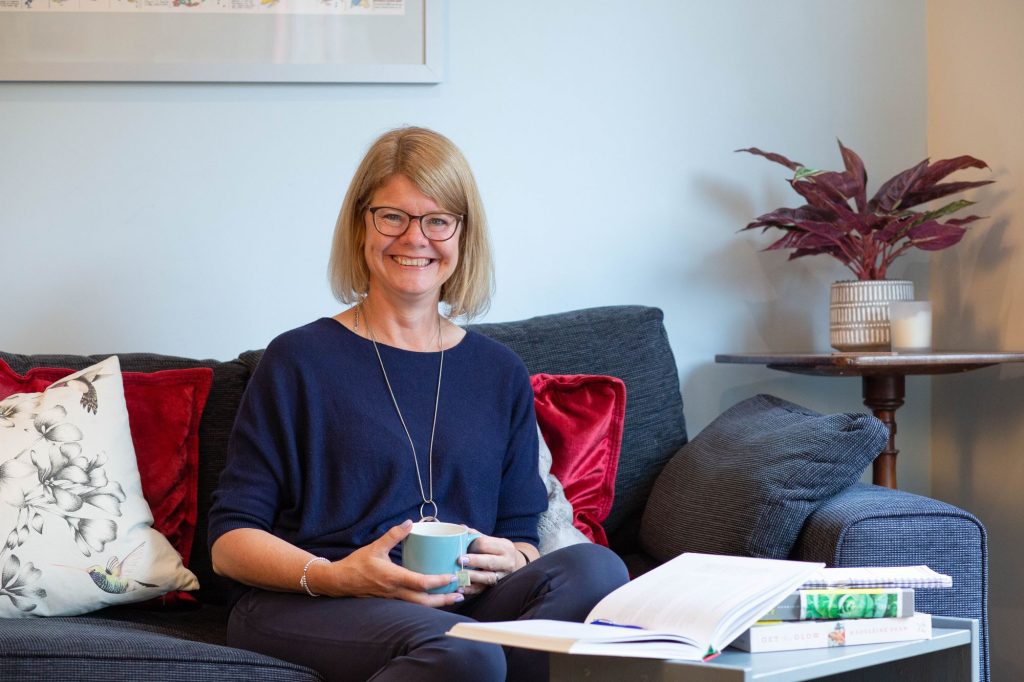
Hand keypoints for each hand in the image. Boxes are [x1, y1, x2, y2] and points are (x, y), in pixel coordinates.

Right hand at [323, 520, 462, 606]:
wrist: (339, 582)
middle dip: (444, 599)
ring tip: (452, 598)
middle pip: (425, 601)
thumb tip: (409, 522)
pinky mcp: (391, 600)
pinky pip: (412, 604)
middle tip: (460, 594)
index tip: (452, 577)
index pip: (421, 583)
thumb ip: (394, 535)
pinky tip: (434, 597)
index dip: (439, 581)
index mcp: (393, 578)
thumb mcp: (376, 546)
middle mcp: (395, 591)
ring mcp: (393, 598)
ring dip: (437, 603)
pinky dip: (426, 602)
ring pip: (419, 606)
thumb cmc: (357, 564)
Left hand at [458, 532, 520, 596]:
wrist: (516, 565)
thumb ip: (477, 535)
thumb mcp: (493, 541)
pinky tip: (459, 588)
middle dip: (474, 561)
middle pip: (489, 562)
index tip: (461, 548)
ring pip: (487, 577)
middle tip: (459, 560)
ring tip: (457, 575)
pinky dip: (470, 589)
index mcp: (505, 547)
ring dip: (471, 577)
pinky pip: (483, 589)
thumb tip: (460, 527)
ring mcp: (503, 576)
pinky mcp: (496, 587)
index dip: (472, 546)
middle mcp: (507, 562)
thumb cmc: (499, 551)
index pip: (486, 544)